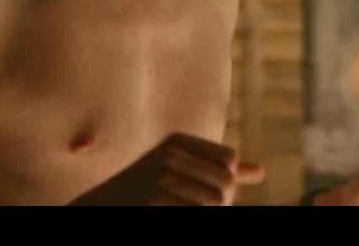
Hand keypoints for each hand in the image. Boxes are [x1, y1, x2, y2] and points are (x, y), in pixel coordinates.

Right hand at [70, 132, 263, 205]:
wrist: (98, 207)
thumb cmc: (142, 195)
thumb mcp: (179, 174)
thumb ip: (218, 171)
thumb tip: (260, 172)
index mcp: (177, 142)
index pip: (229, 160)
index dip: (225, 180)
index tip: (203, 191)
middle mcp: (169, 155)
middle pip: (226, 183)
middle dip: (221, 203)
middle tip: (197, 206)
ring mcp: (160, 179)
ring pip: (217, 202)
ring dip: (208, 212)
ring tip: (183, 207)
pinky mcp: (155, 201)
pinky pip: (198, 211)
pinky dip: (194, 215)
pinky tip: (174, 210)